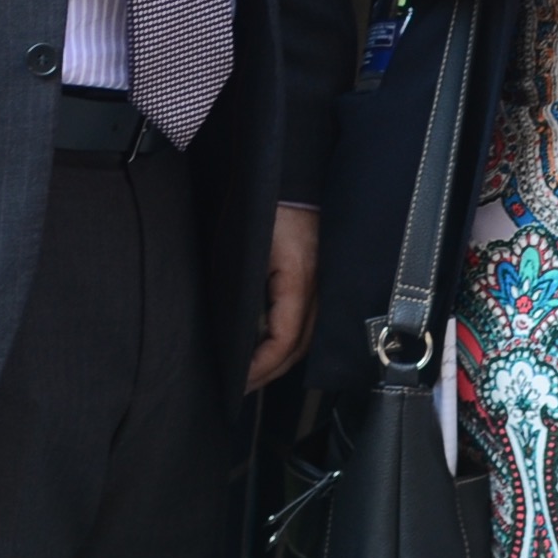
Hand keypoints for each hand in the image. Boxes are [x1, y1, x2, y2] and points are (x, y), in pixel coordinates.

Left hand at [246, 207, 319, 391]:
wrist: (291, 172)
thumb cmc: (267, 203)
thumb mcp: (248, 250)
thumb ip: (246, 293)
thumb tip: (235, 332)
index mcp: (299, 279)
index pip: (285, 339)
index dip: (263, 366)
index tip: (240, 380)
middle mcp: (318, 283)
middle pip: (301, 344)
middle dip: (272, 370)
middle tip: (244, 385)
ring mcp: (323, 278)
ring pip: (309, 332)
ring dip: (283, 355)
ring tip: (256, 369)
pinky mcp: (319, 271)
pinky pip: (310, 314)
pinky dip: (291, 334)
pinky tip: (272, 340)